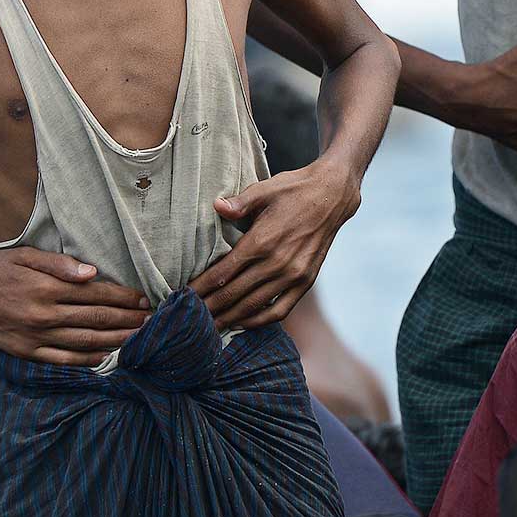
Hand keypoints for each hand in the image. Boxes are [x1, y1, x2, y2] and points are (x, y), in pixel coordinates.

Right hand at [0, 248, 148, 366]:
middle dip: (127, 320)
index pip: (96, 294)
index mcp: (47, 288)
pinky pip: (63, 359)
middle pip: (96, 319)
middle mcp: (44, 315)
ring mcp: (36, 337)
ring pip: (85, 341)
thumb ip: (60, 264)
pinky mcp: (27, 353)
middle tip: (151, 320)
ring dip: (115, 340)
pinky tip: (106, 356)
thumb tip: (93, 273)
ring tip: (138, 338)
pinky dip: (87, 360)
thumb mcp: (25, 256)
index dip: (124, 298)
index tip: (144, 299)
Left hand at [192, 164, 361, 330]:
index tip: (183, 297)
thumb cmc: (295, 189)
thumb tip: (216, 206)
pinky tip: (243, 323)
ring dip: (229, 319)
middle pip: (233, 295)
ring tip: (210, 327)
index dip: (200, 288)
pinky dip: (260, 321)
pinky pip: (280, 310)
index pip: (222, 274)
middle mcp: (277, 262)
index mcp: (262, 241)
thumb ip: (239, 202)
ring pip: (253, 306)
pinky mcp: (306, 281)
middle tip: (188, 319)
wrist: (333, 195)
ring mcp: (293, 275)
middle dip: (208, 308)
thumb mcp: (265, 189)